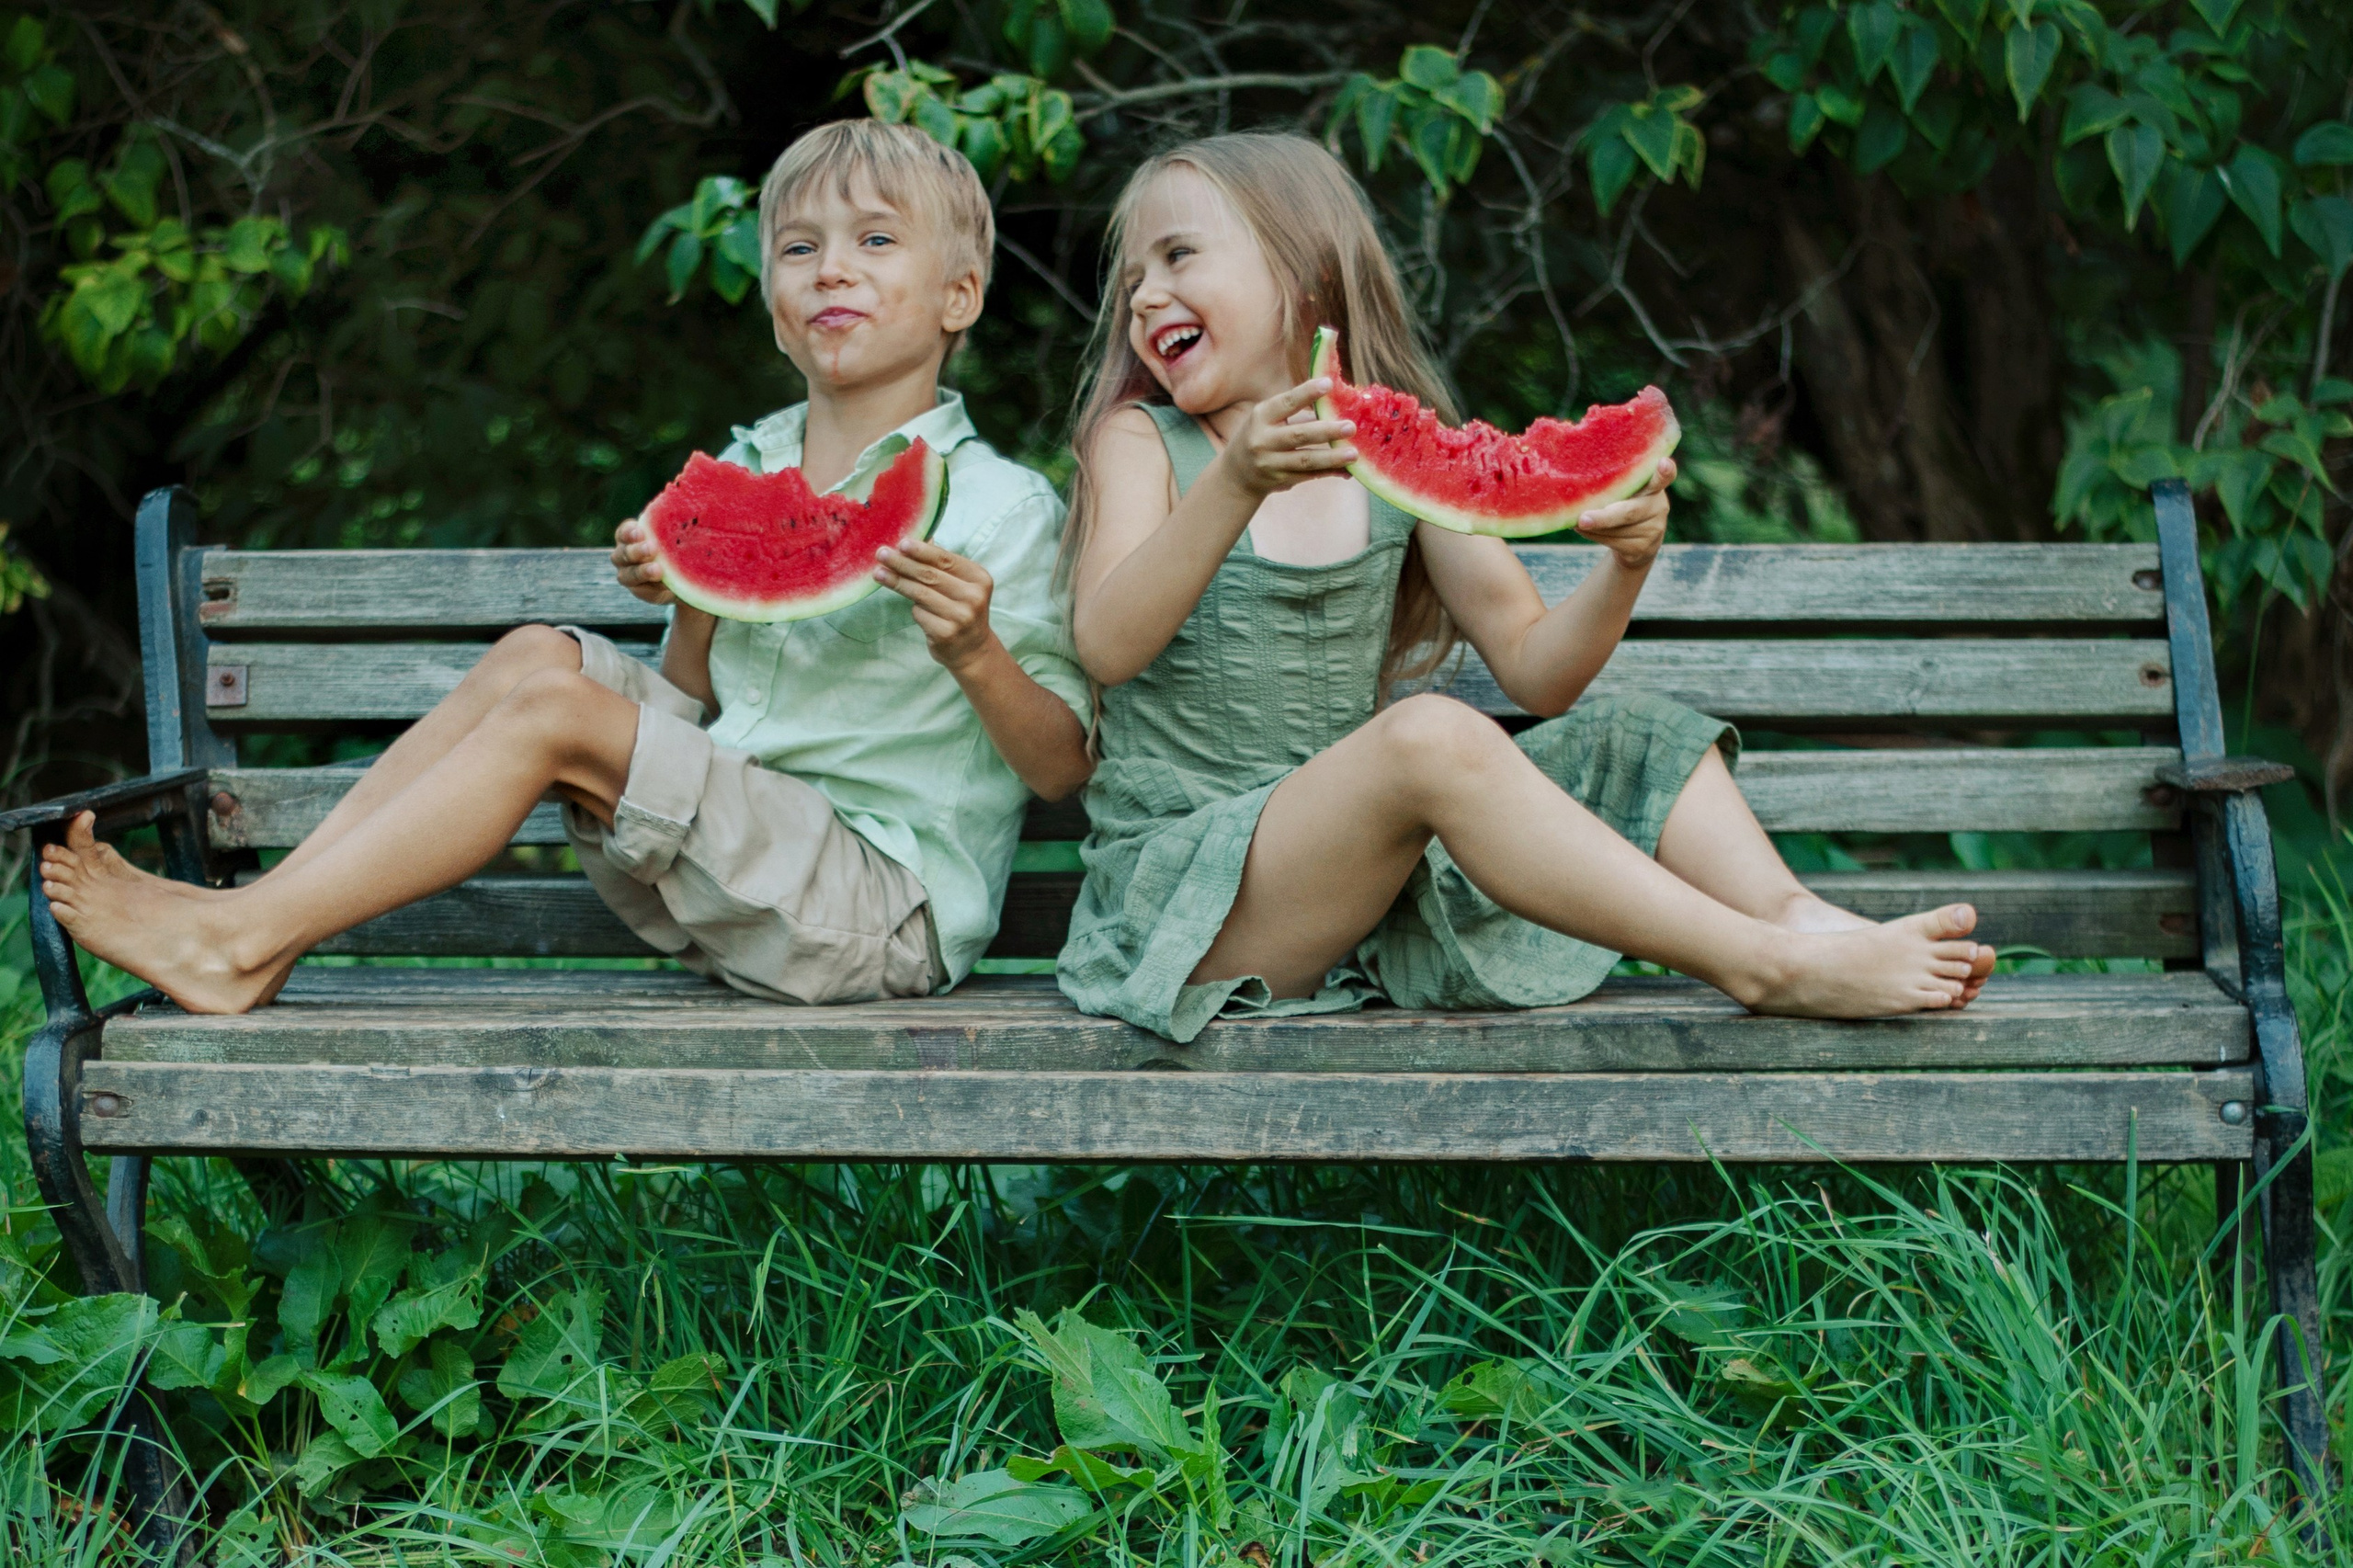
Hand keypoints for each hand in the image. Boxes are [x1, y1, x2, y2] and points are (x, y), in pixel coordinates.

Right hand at [611, 515, 673, 604]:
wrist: (680, 572)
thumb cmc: (673, 544)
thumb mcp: (673, 533)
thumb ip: (673, 523)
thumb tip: (691, 505)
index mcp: (629, 538)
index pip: (623, 533)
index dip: (629, 532)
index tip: (641, 532)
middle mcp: (623, 556)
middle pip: (623, 553)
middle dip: (637, 551)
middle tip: (652, 548)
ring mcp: (628, 575)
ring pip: (628, 574)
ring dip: (642, 571)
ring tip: (657, 570)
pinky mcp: (639, 591)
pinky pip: (642, 590)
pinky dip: (654, 587)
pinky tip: (666, 584)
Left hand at [876, 539, 998, 670]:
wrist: (972, 649)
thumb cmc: (961, 609)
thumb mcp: (962, 585)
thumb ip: (943, 564)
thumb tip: (918, 538)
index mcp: (979, 579)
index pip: (946, 560)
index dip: (921, 551)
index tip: (901, 543)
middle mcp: (973, 598)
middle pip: (930, 575)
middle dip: (902, 563)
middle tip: (881, 554)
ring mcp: (960, 617)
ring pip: (920, 594)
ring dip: (897, 582)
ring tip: (878, 573)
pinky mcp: (946, 634)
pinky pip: (919, 614)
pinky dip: (914, 609)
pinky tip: (914, 608)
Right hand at [1215, 379, 1357, 497]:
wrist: (1236, 474)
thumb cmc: (1259, 436)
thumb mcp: (1266, 419)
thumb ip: (1294, 411)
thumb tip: (1334, 404)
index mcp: (1261, 416)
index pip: (1286, 403)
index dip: (1307, 393)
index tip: (1329, 384)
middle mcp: (1263, 440)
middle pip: (1298, 434)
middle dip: (1326, 430)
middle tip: (1351, 426)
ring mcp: (1270, 463)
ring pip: (1305, 460)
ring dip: (1331, 457)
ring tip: (1354, 453)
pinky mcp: (1280, 480)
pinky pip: (1309, 475)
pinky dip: (1329, 472)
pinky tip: (1348, 470)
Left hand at [1575, 458, 1675, 570]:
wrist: (1636, 545)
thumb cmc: (1623, 506)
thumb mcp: (1625, 492)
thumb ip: (1616, 484)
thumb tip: (1577, 483)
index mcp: (1653, 486)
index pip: (1664, 477)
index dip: (1665, 471)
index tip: (1664, 463)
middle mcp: (1659, 506)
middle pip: (1630, 512)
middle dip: (1604, 517)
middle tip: (1582, 519)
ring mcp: (1654, 529)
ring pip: (1617, 529)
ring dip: (1593, 526)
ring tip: (1577, 521)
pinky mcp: (1645, 548)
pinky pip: (1614, 542)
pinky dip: (1594, 536)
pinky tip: (1584, 530)